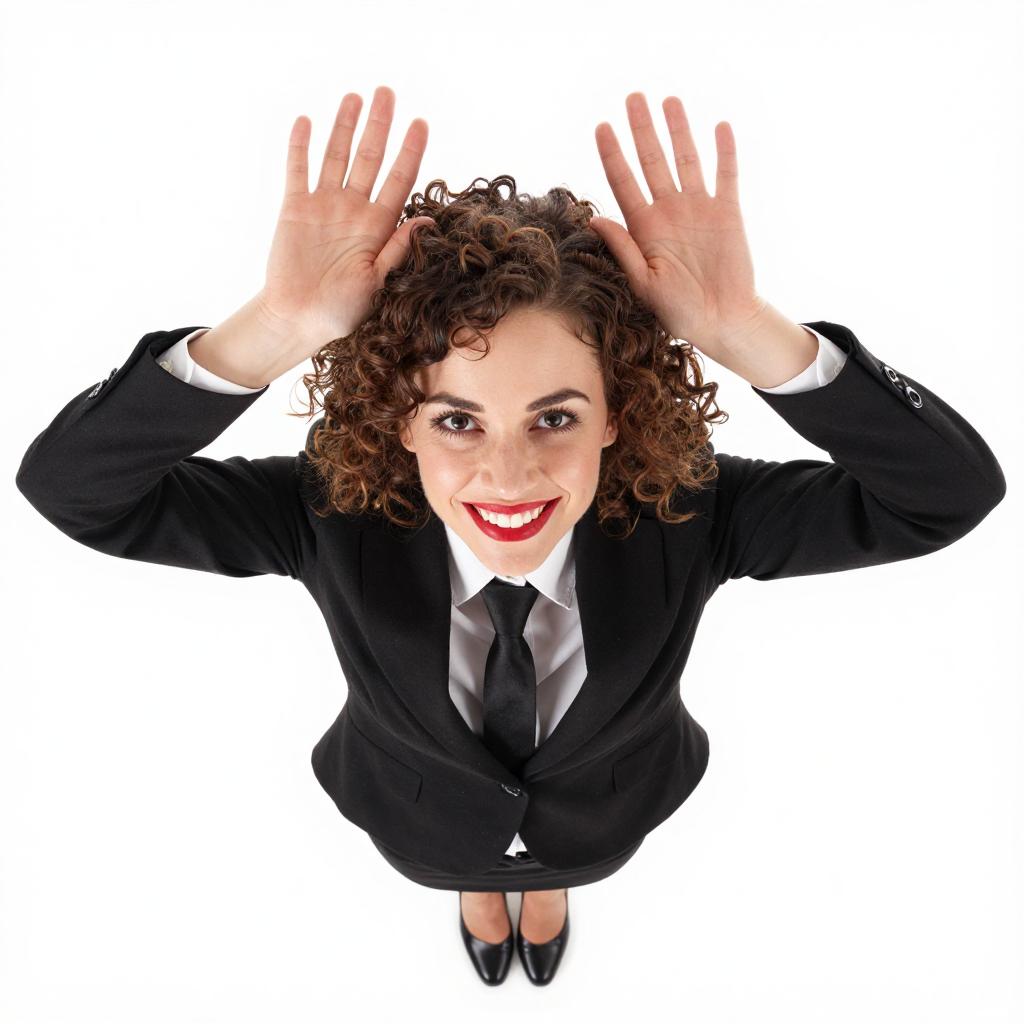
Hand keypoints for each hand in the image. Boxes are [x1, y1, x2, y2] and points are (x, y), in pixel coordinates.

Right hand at [258, 85, 434, 353]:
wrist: (299, 319)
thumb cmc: (342, 311)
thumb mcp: (378, 283)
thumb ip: (398, 249)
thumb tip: (428, 220)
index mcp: (378, 227)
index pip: (399, 181)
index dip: (410, 152)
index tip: (421, 124)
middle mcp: (353, 210)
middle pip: (370, 159)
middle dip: (379, 126)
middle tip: (388, 92)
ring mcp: (324, 207)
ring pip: (337, 156)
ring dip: (345, 127)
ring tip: (355, 97)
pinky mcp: (294, 209)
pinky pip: (298, 171)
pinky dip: (301, 147)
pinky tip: (307, 121)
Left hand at [588, 92, 766, 364]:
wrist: (721, 321)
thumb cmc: (678, 311)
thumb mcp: (644, 283)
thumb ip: (623, 249)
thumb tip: (595, 218)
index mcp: (644, 228)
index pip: (623, 183)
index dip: (613, 154)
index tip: (602, 126)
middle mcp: (668, 212)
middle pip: (652, 162)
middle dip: (642, 130)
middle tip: (633, 98)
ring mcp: (698, 209)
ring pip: (686, 160)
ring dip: (678, 131)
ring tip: (669, 100)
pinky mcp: (727, 213)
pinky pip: (726, 176)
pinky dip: (724, 152)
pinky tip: (719, 127)